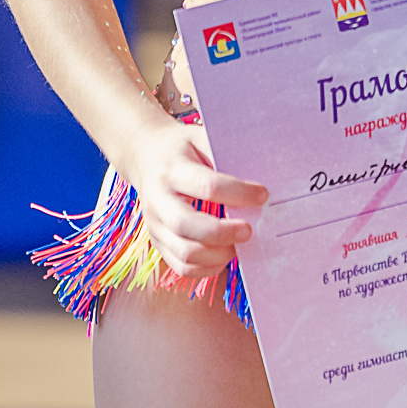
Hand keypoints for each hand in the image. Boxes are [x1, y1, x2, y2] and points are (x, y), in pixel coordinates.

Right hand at [118, 115, 269, 277]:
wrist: (144, 156)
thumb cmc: (181, 148)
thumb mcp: (201, 139)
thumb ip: (226, 157)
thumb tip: (259, 183)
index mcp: (172, 169)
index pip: (207, 186)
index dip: (239, 193)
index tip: (262, 195)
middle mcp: (158, 199)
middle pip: (187, 225)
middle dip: (223, 233)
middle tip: (249, 230)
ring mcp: (154, 224)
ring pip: (184, 252)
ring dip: (218, 255)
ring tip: (239, 245)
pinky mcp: (157, 242)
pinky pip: (181, 267)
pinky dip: (207, 268)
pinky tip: (224, 256)